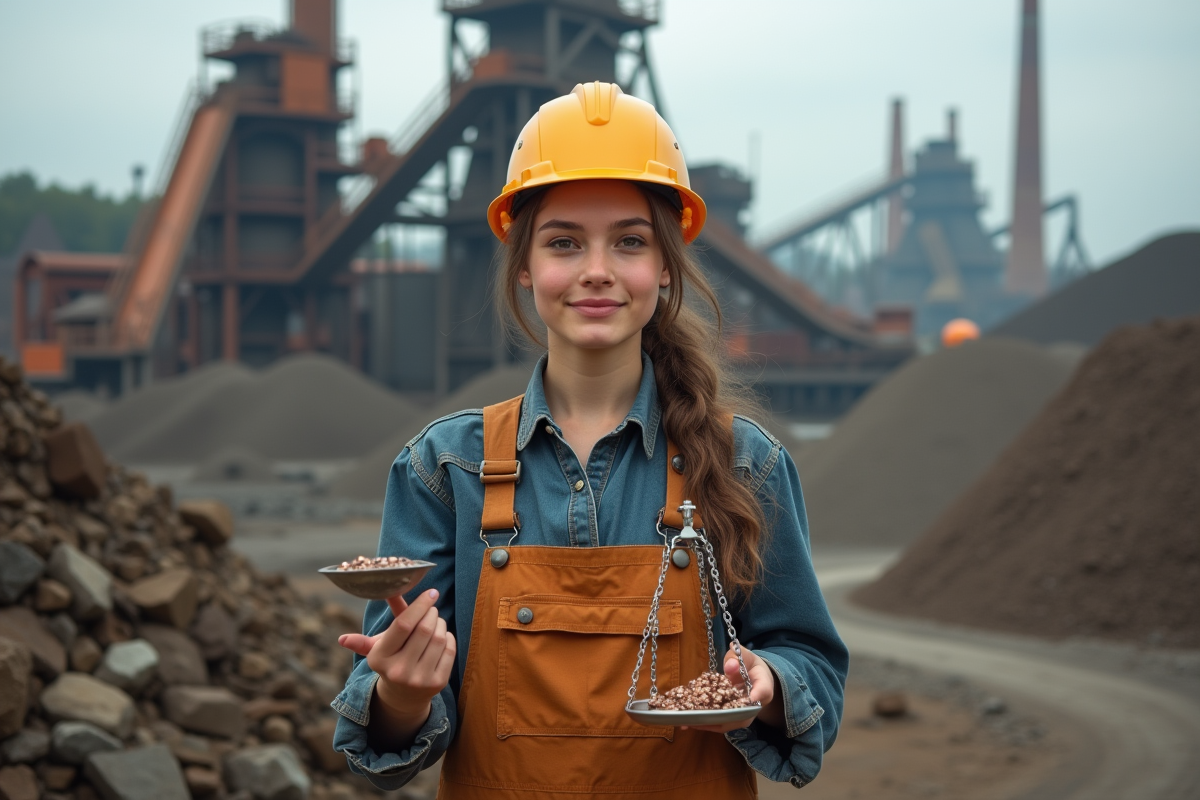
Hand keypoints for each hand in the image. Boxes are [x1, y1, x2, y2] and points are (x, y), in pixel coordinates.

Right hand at [338, 588, 456, 726]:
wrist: (404, 696)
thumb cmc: (391, 661)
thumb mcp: (378, 647)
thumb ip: (365, 636)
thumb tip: (346, 634)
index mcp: (380, 658)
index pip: (402, 625)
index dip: (419, 606)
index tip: (431, 593)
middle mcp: (399, 670)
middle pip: (424, 629)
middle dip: (431, 613)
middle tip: (431, 608)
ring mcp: (420, 678)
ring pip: (439, 638)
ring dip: (441, 623)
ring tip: (435, 621)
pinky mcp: (438, 683)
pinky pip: (450, 650)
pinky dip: (449, 637)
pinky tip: (442, 635)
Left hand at [684, 646, 781, 732]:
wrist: (756, 678)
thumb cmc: (751, 666)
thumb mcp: (746, 656)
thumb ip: (737, 657)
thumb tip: (729, 666)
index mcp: (764, 688)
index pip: (760, 695)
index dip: (747, 700)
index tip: (730, 702)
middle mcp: (755, 707)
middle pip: (739, 717)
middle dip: (717, 718)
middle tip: (696, 717)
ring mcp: (743, 716)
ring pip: (727, 724)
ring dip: (707, 724)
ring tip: (686, 721)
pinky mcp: (733, 719)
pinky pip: (720, 724)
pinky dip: (705, 723)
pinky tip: (689, 720)